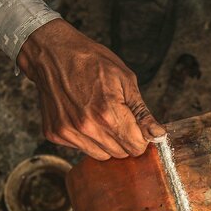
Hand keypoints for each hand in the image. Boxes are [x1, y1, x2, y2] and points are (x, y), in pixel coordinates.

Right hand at [17, 19, 165, 159]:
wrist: (52, 54)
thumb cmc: (91, 62)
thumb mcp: (126, 80)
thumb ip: (142, 113)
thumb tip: (157, 134)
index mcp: (108, 113)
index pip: (136, 147)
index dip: (141, 138)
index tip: (138, 128)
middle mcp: (87, 127)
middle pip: (120, 154)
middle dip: (124, 140)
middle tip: (118, 118)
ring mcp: (69, 132)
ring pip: (101, 155)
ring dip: (106, 142)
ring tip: (100, 116)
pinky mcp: (55, 134)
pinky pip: (81, 148)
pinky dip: (86, 138)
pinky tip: (83, 116)